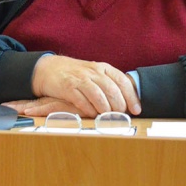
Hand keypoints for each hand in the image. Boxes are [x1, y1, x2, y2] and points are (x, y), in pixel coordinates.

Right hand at [9, 55, 140, 117]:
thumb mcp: (94, 74)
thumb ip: (109, 84)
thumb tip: (128, 102)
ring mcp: (80, 79)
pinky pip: (82, 101)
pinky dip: (89, 110)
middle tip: (120, 116)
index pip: (122, 81)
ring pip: (99, 96)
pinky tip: (92, 114)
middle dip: (119, 106)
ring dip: (105, 110)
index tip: (137, 110)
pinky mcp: (68, 87)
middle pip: (112, 90)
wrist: (48, 69)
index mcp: (103, 68)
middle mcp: (93, 72)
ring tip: (107, 117)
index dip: (132, 97)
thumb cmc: (75, 75)